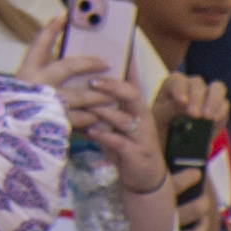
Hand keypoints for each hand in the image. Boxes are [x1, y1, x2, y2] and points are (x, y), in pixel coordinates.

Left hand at [47, 51, 158, 169]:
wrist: (145, 179)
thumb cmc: (127, 146)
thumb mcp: (118, 122)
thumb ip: (105, 104)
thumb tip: (86, 82)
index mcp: (137, 107)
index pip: (132, 81)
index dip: (126, 66)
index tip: (113, 51)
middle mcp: (142, 118)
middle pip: (132, 94)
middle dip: (112, 86)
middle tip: (92, 81)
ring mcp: (140, 136)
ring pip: (124, 118)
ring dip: (103, 110)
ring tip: (85, 104)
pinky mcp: (135, 154)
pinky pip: (119, 141)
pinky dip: (104, 135)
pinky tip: (90, 131)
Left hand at [157, 69, 226, 134]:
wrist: (173, 145)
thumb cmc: (161, 127)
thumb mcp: (158, 118)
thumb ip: (169, 109)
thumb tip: (185, 104)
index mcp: (173, 85)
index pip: (178, 80)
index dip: (180, 89)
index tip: (182, 102)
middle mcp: (191, 87)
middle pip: (198, 83)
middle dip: (197, 98)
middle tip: (195, 114)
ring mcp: (207, 96)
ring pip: (217, 88)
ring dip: (214, 101)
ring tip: (208, 117)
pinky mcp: (219, 109)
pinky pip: (225, 104)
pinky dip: (222, 111)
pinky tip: (215, 120)